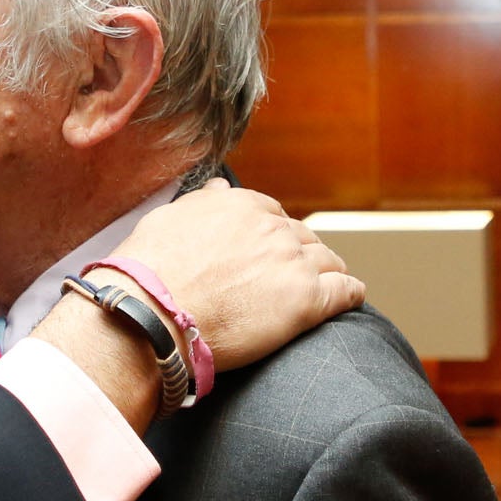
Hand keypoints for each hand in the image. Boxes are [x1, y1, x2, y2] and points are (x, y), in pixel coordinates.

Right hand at [110, 179, 362, 371]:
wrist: (152, 313)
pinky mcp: (308, 301)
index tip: (270, 250)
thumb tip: (220, 186)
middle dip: (301, 253)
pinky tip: (350, 297)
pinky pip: (346, 291)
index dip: (273, 234)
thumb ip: (202, 201)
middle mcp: (272, 228)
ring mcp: (293, 263)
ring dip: (329, 271)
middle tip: (293, 273)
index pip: (273, 214)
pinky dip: (351, 292)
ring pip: (329, 261)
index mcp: (241, 205)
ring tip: (328, 284)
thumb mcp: (169, 218)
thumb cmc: (149, 272)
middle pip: (303, 237)